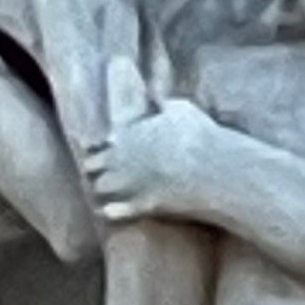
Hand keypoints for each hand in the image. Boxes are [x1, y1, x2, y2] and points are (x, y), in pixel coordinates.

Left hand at [81, 74, 216, 227]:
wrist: (212, 169)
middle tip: (103, 171)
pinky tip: (111, 210)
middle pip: (92, 167)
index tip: (107, 150)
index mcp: (127, 134)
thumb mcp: (181, 109)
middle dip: (97, 168)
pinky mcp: (139, 205)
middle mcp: (120, 159)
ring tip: (109, 189)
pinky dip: (111, 211)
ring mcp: (127, 184)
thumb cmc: (198, 135)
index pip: (99, 143)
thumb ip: (161, 100)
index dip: (102, 148)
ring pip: (99, 188)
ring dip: (103, 188)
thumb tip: (153, 91)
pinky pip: (113, 212)